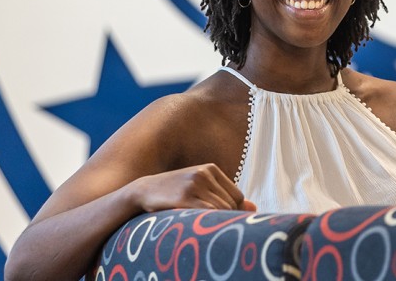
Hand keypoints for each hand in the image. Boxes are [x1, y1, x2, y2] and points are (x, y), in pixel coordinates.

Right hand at [127, 164, 256, 211]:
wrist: (142, 191)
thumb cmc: (173, 193)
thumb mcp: (199, 189)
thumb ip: (225, 196)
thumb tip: (253, 207)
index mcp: (211, 168)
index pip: (237, 196)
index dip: (232, 211)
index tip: (217, 219)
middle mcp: (204, 173)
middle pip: (230, 204)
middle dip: (223, 217)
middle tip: (207, 225)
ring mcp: (194, 184)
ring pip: (221, 210)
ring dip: (214, 222)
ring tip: (198, 224)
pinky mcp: (184, 197)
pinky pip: (207, 214)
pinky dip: (206, 223)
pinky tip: (194, 224)